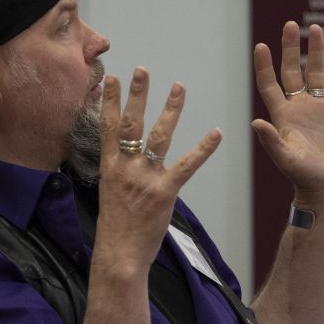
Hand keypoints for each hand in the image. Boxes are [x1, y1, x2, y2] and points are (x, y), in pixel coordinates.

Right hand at [95, 67, 221, 277]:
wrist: (118, 253)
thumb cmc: (115, 227)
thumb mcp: (108, 193)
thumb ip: (117, 171)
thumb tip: (121, 156)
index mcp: (110, 167)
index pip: (108, 127)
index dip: (110, 101)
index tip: (113, 79)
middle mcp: (125, 167)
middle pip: (131, 124)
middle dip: (137, 95)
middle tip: (143, 70)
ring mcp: (145, 178)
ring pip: (158, 136)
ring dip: (170, 110)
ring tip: (179, 87)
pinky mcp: (164, 192)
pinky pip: (187, 165)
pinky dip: (203, 148)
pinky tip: (216, 132)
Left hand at [252, 22, 323, 208]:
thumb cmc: (303, 178)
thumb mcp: (286, 158)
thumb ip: (272, 140)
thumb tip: (256, 121)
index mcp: (282, 116)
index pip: (270, 84)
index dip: (264, 65)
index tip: (261, 44)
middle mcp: (298, 109)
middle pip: (292, 71)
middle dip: (290, 48)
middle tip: (291, 24)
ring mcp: (319, 111)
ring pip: (317, 75)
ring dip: (316, 52)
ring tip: (316, 28)